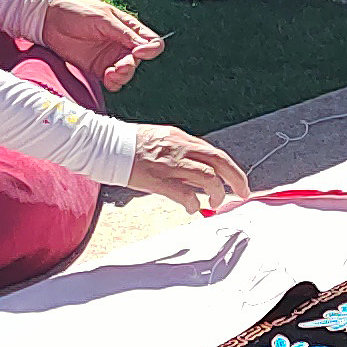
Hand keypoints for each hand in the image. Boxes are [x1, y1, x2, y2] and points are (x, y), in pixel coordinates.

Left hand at [32, 0, 163, 93]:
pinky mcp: (98, 69)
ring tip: (111, 73)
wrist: (48, 19)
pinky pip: (112, 81)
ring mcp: (110, 57)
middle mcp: (122, 44)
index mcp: (128, 27)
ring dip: (123, 76)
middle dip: (131, 66)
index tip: (138, 52)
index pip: (151, 42)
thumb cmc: (76, 11)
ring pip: (127, 73)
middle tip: (120, 66)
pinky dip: (113, 83)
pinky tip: (106, 78)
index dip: (150, 49)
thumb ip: (124, 33)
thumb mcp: (103, 18)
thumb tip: (145, 46)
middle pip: (139, 61)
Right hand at [125, 128, 249, 214]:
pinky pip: (183, 193)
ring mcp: (168, 163)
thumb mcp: (161, 141)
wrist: (103, 144)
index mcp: (180, 138)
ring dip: (217, 193)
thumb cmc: (130, 145)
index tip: (238, 181)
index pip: (215, 153)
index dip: (231, 169)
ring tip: (216, 203)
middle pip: (219, 161)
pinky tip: (193, 208)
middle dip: (236, 179)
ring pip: (207, 176)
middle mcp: (179, 148)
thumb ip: (180, 155)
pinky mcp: (156, 178)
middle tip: (242, 193)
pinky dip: (193, 203)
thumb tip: (198, 173)